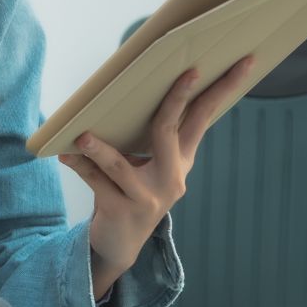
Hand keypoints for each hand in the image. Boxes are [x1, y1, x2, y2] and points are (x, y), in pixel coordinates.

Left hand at [60, 56, 254, 293]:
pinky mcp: (121, 211)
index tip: (242, 62)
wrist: (121, 244)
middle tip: (186, 72)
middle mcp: (170, 177)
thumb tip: (123, 92)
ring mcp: (146, 197)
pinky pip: (95, 183)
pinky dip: (79, 167)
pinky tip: (64, 156)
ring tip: (83, 135)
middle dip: (177, 99)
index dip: (222, 89)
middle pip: (170, 131)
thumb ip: (143, 135)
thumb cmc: (131, 190)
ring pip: (120, 166)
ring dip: (99, 149)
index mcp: (180, 159)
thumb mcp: (145, 163)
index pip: (204, 117)